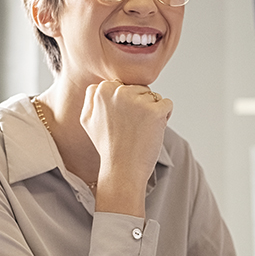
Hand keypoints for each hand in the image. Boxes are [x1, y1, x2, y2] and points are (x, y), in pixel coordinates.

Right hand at [80, 80, 172, 215]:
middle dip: (140, 106)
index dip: (126, 104)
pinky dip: (165, 117)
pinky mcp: (154, 111)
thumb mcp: (87, 120)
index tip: (120, 121)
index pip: (123, 85)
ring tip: (140, 131)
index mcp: (101, 90)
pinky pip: (167, 104)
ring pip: (153, 97)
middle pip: (139, 89)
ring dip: (152, 112)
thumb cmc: (107, 147)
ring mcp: (137, 101)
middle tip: (130, 128)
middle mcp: (118, 91)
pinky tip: (152, 131)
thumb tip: (99, 85)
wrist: (122, 169)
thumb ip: (91, 98)